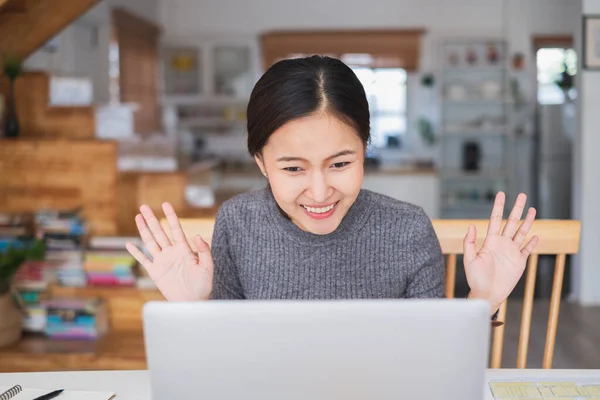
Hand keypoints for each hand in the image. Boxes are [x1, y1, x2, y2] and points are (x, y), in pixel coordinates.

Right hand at [125, 202, 212, 300]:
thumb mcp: (207, 267)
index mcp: (184, 249)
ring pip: (150, 242)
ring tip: (138, 217)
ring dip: (144, 230)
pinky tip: (129, 244)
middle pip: (159, 232)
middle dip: (152, 219)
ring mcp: (162, 261)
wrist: (193, 301)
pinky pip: (144, 260)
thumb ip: (204, 251)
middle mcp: (171, 252)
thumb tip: (197, 235)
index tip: (165, 204)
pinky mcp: (155, 272)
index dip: (170, 216)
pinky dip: (136, 252)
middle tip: (144, 206)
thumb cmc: (203, 285)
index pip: (175, 229)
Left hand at [464, 192, 537, 311]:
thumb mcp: (469, 259)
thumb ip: (469, 242)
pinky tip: (536, 235)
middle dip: (517, 208)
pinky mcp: (519, 262)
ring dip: (527, 222)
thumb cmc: (475, 278)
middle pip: (512, 222)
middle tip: (523, 195)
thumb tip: (471, 225)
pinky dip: (532, 243)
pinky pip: (527, 250)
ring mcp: (511, 252)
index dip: (499, 207)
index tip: (502, 194)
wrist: (486, 294)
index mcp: (490, 241)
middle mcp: (502, 244)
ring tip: (532, 209)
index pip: (496, 219)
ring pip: (521, 232)